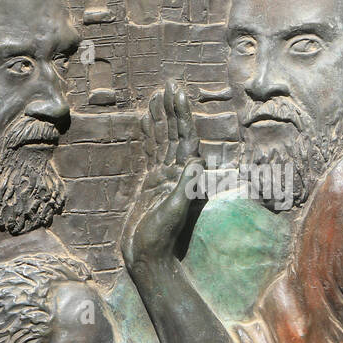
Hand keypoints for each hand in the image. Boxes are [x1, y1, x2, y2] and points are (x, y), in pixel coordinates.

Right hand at [121, 80, 205, 272]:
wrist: (146, 258)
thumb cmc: (159, 239)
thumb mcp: (174, 212)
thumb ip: (185, 187)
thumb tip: (197, 159)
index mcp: (184, 176)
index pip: (184, 137)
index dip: (181, 114)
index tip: (177, 93)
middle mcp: (177, 172)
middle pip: (174, 134)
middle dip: (172, 109)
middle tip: (168, 84)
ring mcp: (164, 176)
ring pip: (163, 140)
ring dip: (161, 119)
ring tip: (156, 97)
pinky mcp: (152, 183)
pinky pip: (151, 153)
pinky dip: (149, 136)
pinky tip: (145, 123)